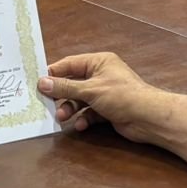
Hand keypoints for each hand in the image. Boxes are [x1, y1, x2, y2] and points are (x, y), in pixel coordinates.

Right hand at [37, 52, 166, 144]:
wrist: (147, 118)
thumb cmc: (121, 96)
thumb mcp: (90, 90)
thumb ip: (65, 87)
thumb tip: (42, 82)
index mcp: (99, 62)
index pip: (70, 64)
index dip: (54, 73)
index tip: (38, 83)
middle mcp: (101, 75)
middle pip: (74, 83)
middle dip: (61, 95)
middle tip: (46, 104)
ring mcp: (105, 93)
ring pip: (80, 100)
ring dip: (70, 108)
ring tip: (62, 117)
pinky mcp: (108, 109)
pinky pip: (90, 112)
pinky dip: (84, 118)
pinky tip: (81, 125)